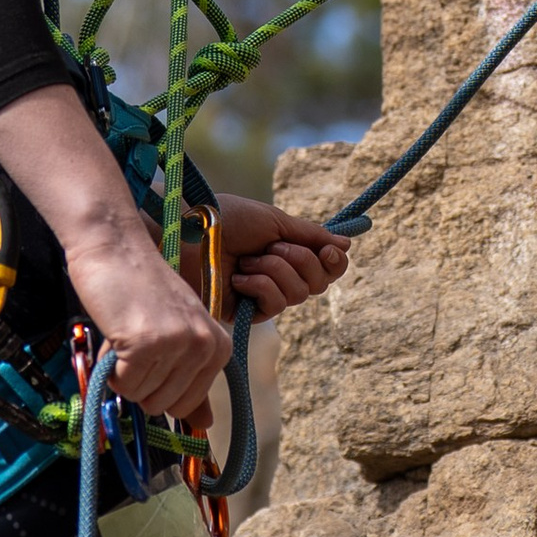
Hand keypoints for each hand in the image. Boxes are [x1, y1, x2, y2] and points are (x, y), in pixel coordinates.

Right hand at [67, 223, 232, 417]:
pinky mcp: (147, 343)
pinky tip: (116, 331)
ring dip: (122, 370)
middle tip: (136, 338)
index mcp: (219, 347)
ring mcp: (178, 344)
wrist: (116, 247)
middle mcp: (205, 347)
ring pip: (139, 396)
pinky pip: (121, 384)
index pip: (186, 405)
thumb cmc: (141, 291)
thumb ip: (191, 381)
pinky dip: (109, 365)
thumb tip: (204, 426)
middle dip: (139, 380)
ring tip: (126, 330)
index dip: (157, 383)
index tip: (153, 349)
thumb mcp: (176, 333)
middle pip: (162, 406)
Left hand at [213, 196, 350, 316]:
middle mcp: (278, 276)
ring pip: (299, 294)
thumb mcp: (274, 221)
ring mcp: (263, 297)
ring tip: (248, 259)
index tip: (330, 250)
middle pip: (319, 283)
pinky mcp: (247, 315)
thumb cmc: (225, 221)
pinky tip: (239, 277)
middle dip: (301, 260)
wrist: (191, 234)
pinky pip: (276, 305)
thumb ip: (310, 234)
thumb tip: (346, 245)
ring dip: (275, 270)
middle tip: (273, 247)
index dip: (335, 262)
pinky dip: (261, 285)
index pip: (327, 268)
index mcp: (286, 252)